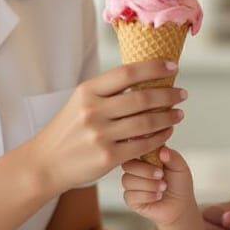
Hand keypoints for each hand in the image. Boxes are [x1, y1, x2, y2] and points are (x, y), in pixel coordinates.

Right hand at [28, 61, 186, 193]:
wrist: (46, 162)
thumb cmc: (68, 130)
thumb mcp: (79, 102)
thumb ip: (106, 91)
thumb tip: (143, 77)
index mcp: (87, 91)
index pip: (127, 73)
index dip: (154, 67)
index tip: (173, 66)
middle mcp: (93, 110)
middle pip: (141, 98)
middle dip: (168, 94)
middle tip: (182, 94)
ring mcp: (100, 135)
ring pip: (146, 122)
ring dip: (168, 116)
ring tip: (179, 113)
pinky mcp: (108, 157)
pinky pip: (143, 144)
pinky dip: (160, 137)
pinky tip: (166, 132)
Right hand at [121, 147, 196, 227]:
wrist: (181, 206)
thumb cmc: (179, 186)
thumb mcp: (180, 167)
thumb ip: (172, 156)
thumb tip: (162, 150)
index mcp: (145, 158)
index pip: (134, 150)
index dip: (142, 154)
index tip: (157, 160)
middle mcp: (136, 170)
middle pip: (128, 165)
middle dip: (146, 171)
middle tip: (161, 176)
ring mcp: (132, 185)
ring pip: (128, 180)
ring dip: (148, 185)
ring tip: (162, 188)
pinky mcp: (131, 200)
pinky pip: (130, 195)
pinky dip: (147, 196)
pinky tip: (157, 196)